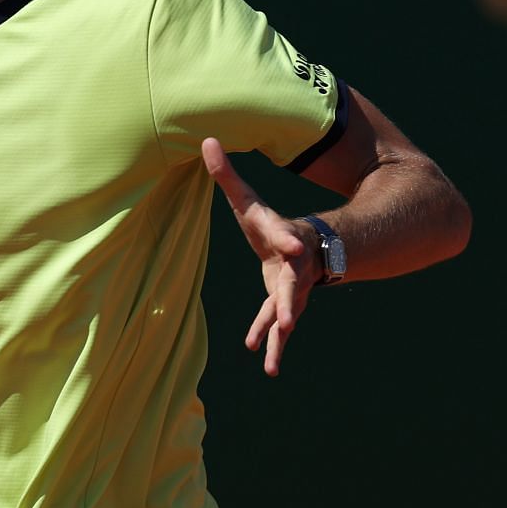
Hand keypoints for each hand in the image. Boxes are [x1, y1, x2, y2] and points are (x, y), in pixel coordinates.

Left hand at [201, 138, 319, 376]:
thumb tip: (205, 138)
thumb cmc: (269, 225)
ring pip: (289, 311)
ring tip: (276, 353)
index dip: (287, 237)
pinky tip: (269, 369)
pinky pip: (279, 329)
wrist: (302, 249)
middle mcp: (293, 265)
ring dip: (282, 330)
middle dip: (292, 299)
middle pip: (293, 282)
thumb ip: (226, 174)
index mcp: (283, 236)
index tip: (292, 242)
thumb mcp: (247, 201)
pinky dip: (273, 347)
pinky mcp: (286, 306)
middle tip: (291, 318)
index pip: (285, 234)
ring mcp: (293, 288)